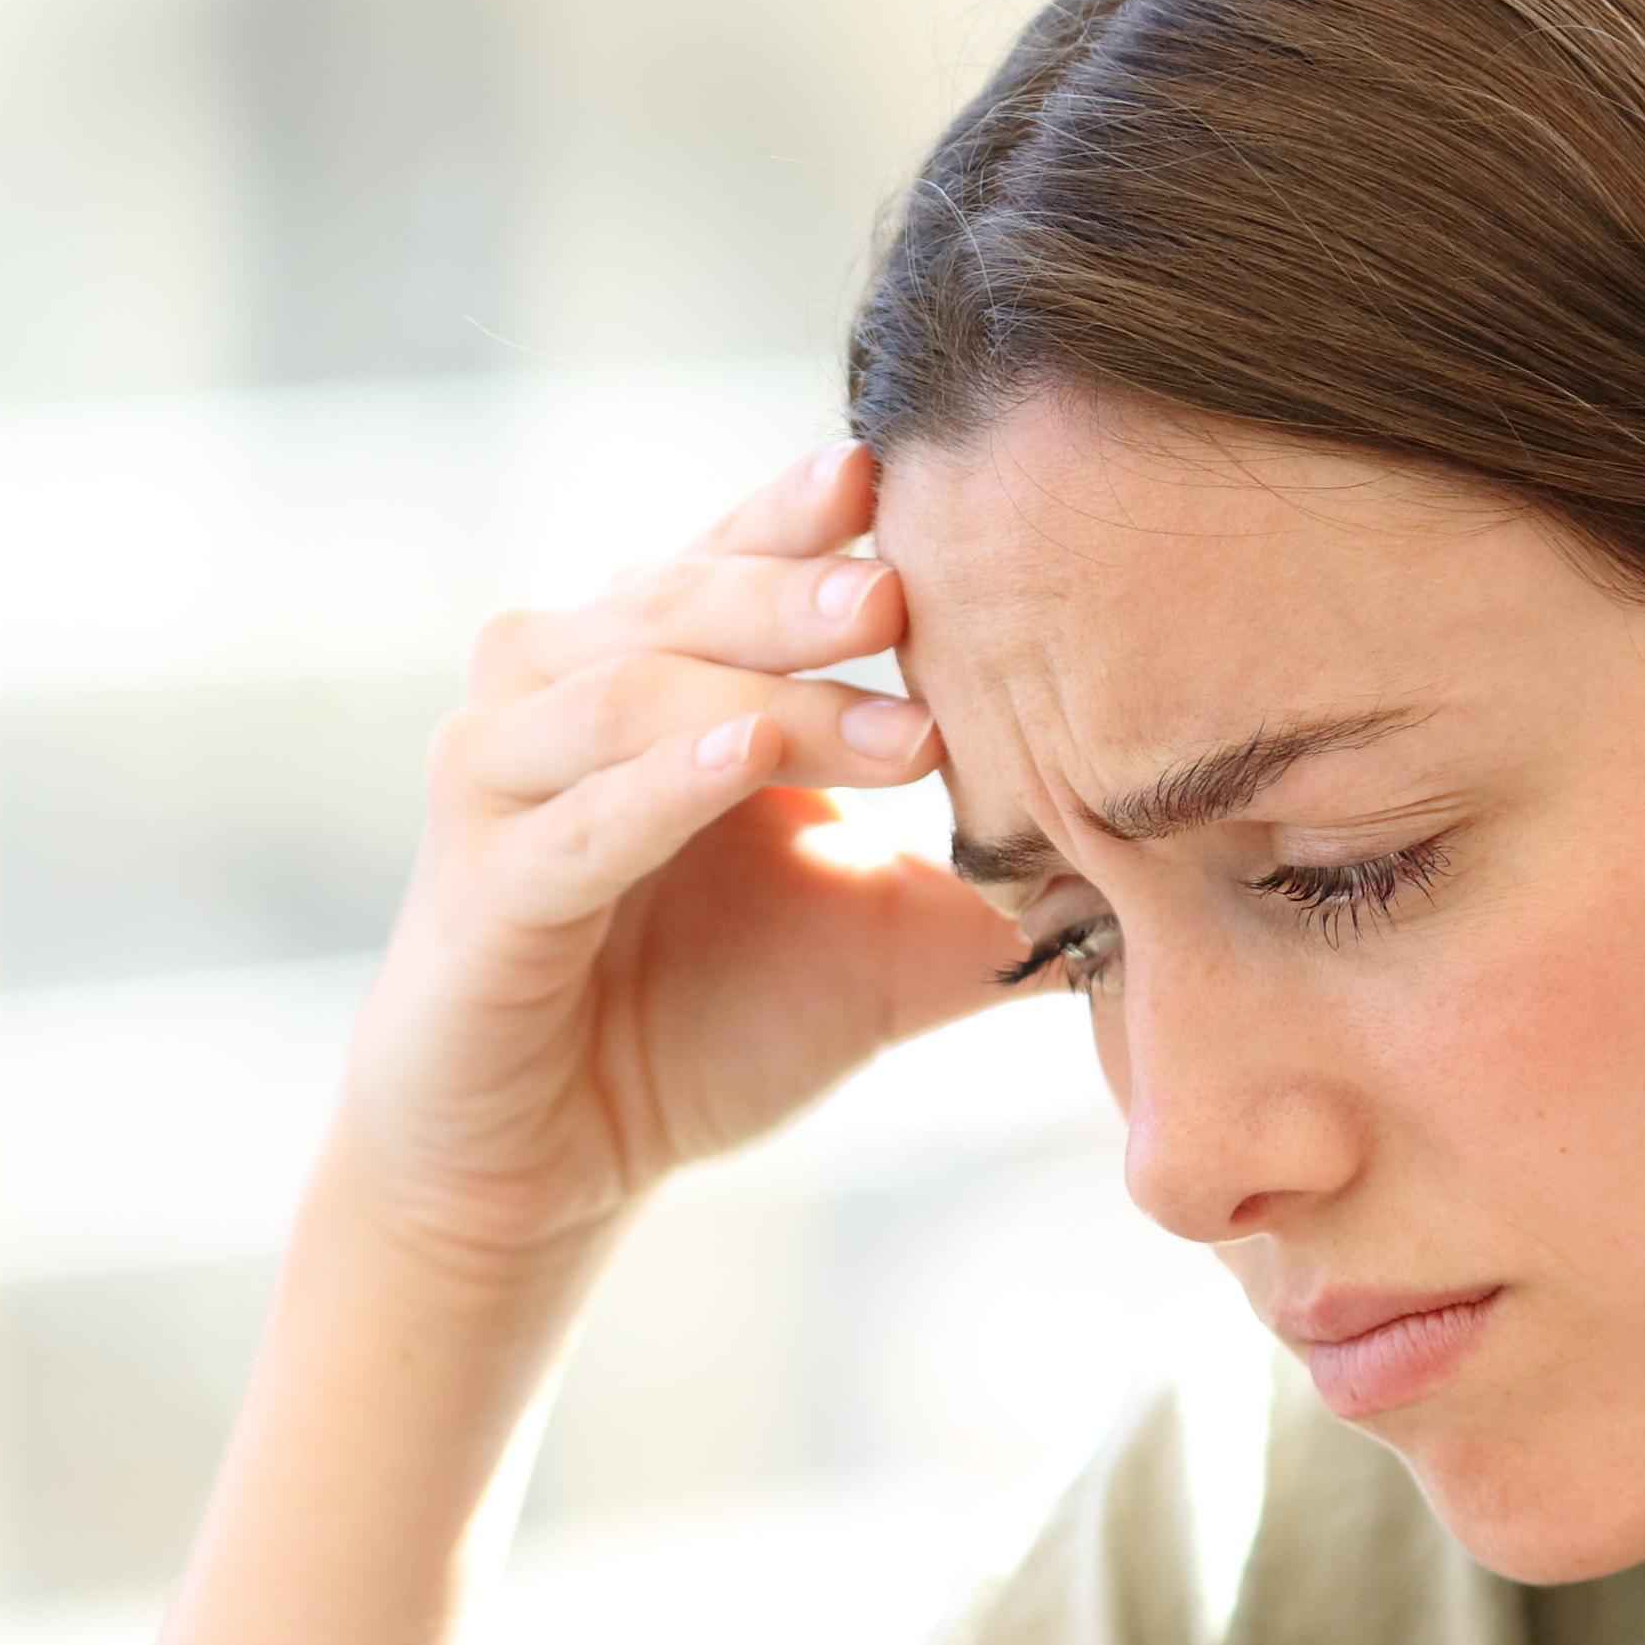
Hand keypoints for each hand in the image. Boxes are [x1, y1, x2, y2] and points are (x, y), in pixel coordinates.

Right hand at [342, 441, 1010, 1278]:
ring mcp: (500, 780)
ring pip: (630, 692)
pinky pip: (577, 820)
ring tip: (888, 717)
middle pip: (680, 599)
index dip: (809, 512)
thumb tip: (1168, 854)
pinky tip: (744, 768)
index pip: (734, 553)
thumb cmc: (698, 1028)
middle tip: (911, 588)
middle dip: (801, 592)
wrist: (546, 1167)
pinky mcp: (476, 887)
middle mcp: (554, 689)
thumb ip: (980, 883)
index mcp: (652, 667)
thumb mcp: (873, 941)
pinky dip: (661, 788)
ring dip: (761, 692)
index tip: (914, 477)